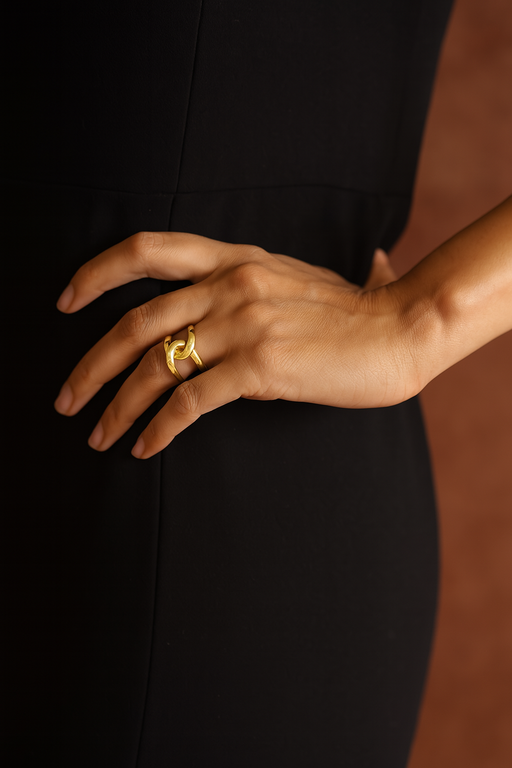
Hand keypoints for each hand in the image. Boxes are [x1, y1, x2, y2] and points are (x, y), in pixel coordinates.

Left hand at [54, 231, 415, 458]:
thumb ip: (265, 278)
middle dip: (90, 366)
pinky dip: (159, 427)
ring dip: (116, 406)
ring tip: (98, 436)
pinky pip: (191, 400)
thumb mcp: (299, 277)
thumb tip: (243, 303)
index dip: (97, 273)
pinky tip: (145, 448)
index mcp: (235, 258)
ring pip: (155, 366)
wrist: (402, 328)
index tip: (66, 301)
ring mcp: (244, 323)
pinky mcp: (261, 366)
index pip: (148, 249)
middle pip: (135, 322)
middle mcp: (231, 284)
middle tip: (66, 399)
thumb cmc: (355, 310)